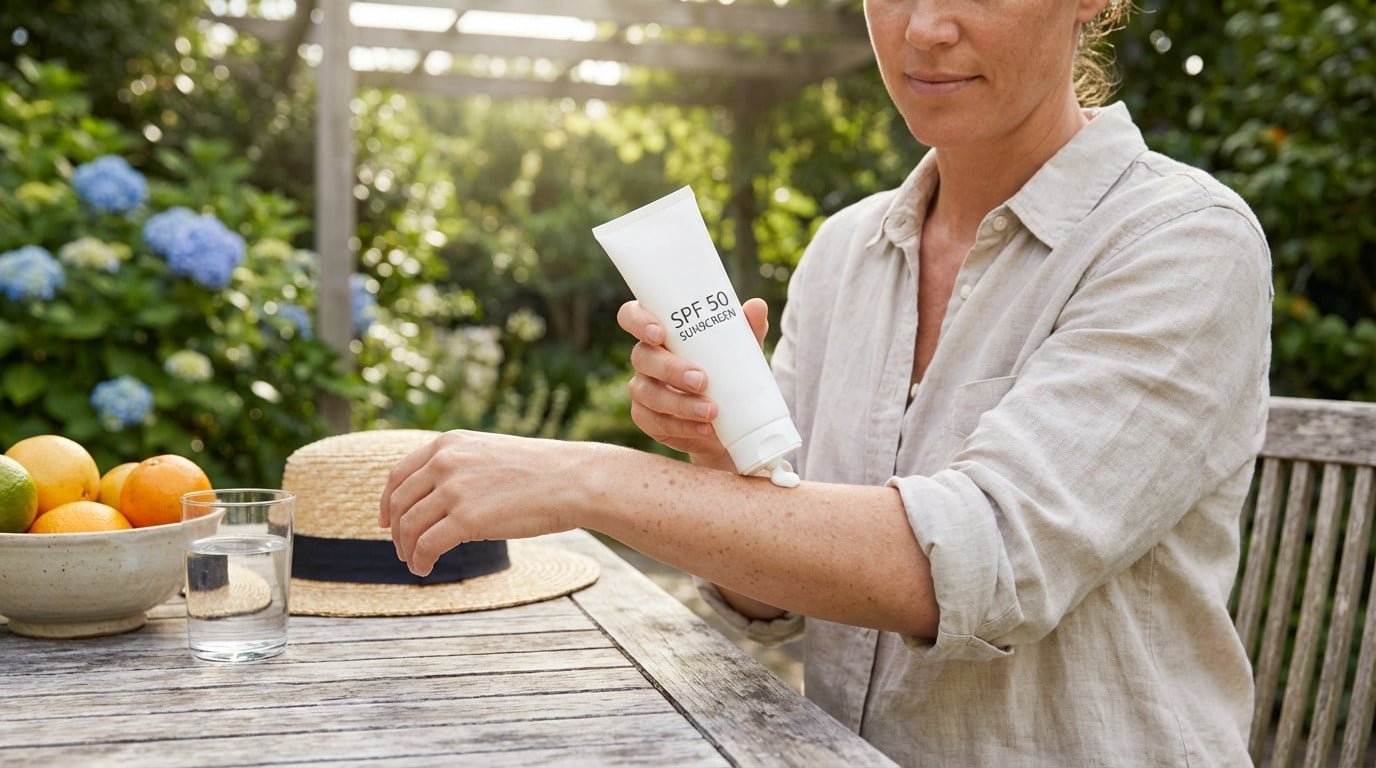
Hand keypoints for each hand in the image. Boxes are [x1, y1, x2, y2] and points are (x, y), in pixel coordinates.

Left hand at [377, 430, 584, 575]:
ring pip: (409, 527)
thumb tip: (438, 497)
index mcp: (448, 444)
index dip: (387, 501)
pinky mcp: (465, 519)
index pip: (399, 474)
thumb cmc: (541, 472)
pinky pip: (427, 546)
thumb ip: (460, 467)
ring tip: (416, 564)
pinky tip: (425, 569)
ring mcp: (453, 490)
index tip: (387, 520)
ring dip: (407, 550)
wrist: (573, 480)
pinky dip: (420, 561)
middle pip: (400, 503)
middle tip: (403, 550)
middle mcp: (445, 463)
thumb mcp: (490, 454)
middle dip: (397, 531)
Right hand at [616, 298, 769, 466]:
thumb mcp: (742, 350)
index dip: (638, 321)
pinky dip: (681, 427)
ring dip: (679, 403)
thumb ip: (747, 328)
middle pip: (642, 357)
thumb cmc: (729, 372)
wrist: (731, 422)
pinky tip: (703, 428)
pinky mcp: (646, 419)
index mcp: (659, 331)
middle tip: (701, 380)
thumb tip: (757, 306)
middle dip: (670, 369)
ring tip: (711, 411)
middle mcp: (646, 357)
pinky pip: (654, 422)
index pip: (632, 316)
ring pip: (648, 393)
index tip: (661, 333)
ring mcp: (643, 389)